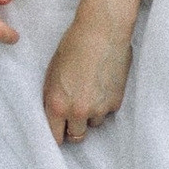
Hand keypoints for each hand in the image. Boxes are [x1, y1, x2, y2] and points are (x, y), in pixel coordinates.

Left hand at [43, 4, 131, 146]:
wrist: (102, 31)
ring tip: (92, 89)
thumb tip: (56, 115)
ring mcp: (99, 109)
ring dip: (92, 113)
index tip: (60, 128)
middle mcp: (78, 112)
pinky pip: (108, 111)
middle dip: (75, 126)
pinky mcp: (116, 102)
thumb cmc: (73, 46)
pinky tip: (104, 83)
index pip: (55, 137)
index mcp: (57, 105)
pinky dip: (106, 102)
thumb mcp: (52, 74)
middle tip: (76, 110)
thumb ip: (53, 98)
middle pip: (76, 136)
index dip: (57, 132)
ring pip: (94, 123)